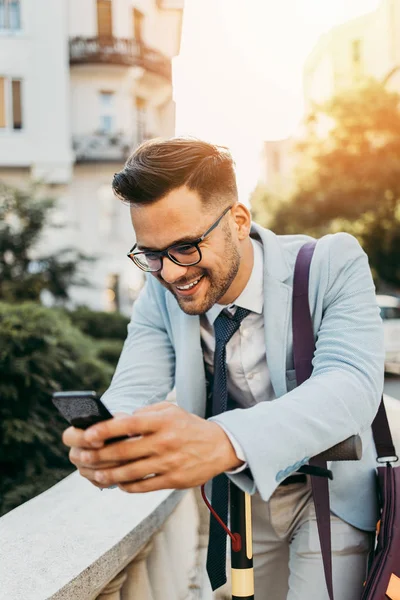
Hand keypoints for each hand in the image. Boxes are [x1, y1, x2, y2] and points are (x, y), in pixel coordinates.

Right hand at [62, 412, 129, 488]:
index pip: (69, 437)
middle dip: (100, 456)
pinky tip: (127, 469)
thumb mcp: (118, 420)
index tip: (100, 441)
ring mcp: (84, 469)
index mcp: (75, 434)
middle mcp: (76, 453)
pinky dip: (115, 476)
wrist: (127, 442)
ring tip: (128, 461)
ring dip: (110, 466)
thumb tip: (123, 427)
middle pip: (79, 458)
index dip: (83, 440)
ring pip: (92, 471)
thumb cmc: (120, 426)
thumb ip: (116, 422)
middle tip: (119, 453)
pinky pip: (102, 481)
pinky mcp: (95, 480)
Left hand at [69, 402, 242, 492]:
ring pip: (130, 472)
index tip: (87, 434)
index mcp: (162, 421)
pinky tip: (117, 482)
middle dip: (98, 455)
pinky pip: (142, 486)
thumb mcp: (170, 410)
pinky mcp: (173, 480)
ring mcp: (169, 462)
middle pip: (123, 451)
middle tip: (81, 456)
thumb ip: (144, 413)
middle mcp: (164, 441)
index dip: (105, 430)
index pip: (128, 424)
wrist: (220, 446)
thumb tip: (117, 421)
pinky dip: (126, 485)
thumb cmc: (188, 426)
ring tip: (94, 473)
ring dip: (107, 473)